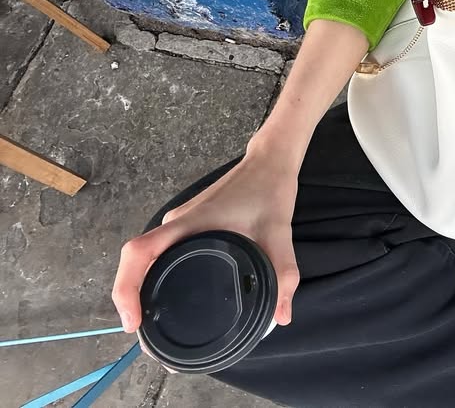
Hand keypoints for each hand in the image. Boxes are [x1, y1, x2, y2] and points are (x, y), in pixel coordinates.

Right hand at [111, 132, 302, 333]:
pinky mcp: (185, 223)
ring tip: (156, 327)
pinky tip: (171, 298)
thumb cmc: (271, 192)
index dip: (126, 288)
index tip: (133, 322)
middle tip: (149, 339)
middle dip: (132, 300)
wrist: (270, 161)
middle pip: (136, 262)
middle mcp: (176, 223)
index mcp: (190, 223)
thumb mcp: (280, 234)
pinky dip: (156, 275)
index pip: (139, 252)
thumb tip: (282, 318)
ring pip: (147, 258)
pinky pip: (161, 252)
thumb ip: (283, 275)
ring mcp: (178, 222)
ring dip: (142, 288)